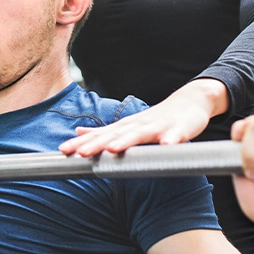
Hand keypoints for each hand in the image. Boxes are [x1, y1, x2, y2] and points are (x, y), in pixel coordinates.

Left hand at [59, 80, 224, 155]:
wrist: (191, 101)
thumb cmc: (156, 119)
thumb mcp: (128, 125)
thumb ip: (104, 132)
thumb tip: (78, 132)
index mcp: (125, 127)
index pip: (100, 136)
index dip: (82, 143)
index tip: (63, 150)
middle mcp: (137, 125)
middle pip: (114, 135)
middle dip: (97, 144)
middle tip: (80, 153)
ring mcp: (158, 126)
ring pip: (140, 134)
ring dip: (126, 141)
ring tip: (112, 149)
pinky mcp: (179, 129)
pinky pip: (175, 136)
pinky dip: (170, 140)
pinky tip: (166, 146)